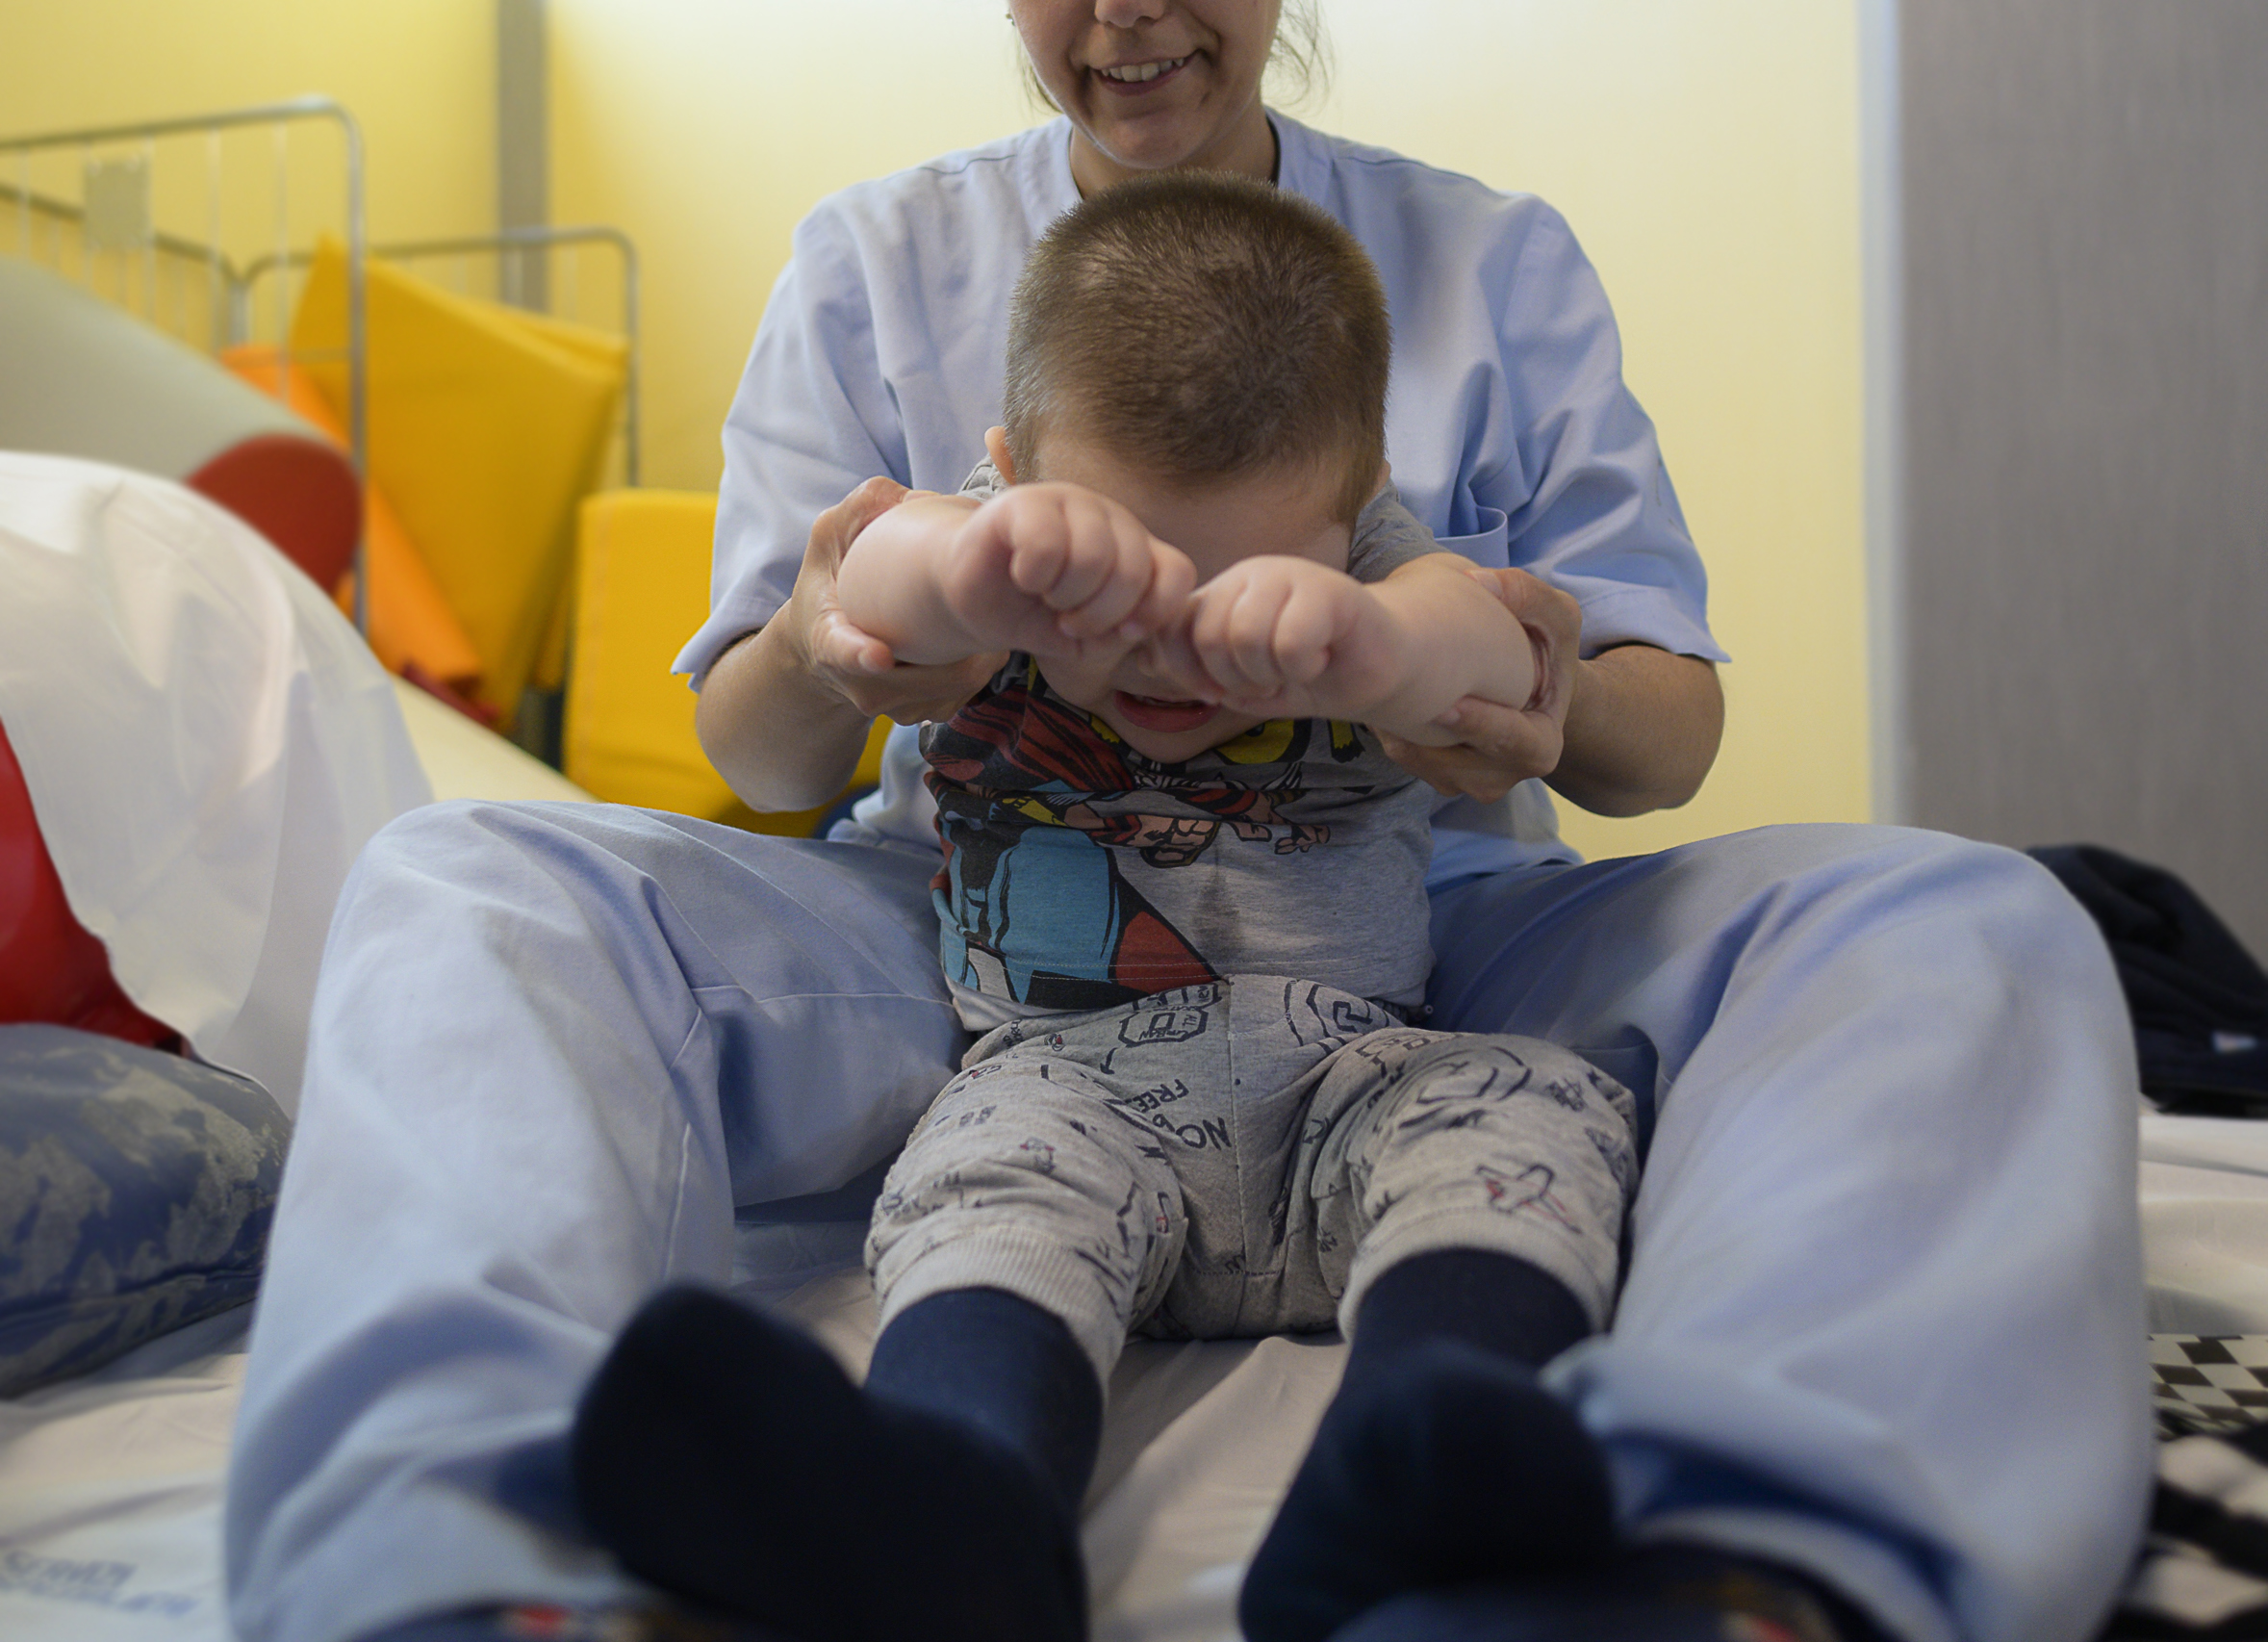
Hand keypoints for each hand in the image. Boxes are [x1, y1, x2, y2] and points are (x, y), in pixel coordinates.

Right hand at [792, 477, 1003, 724]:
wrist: (818, 652)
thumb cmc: (830, 587)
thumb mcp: (829, 542)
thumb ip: (859, 512)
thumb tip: (906, 496)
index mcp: (829, 639)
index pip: (840, 651)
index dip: (858, 655)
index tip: (878, 655)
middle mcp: (861, 683)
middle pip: (927, 676)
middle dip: (965, 644)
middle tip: (996, 605)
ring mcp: (892, 706)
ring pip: (955, 687)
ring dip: (983, 655)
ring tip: (1000, 617)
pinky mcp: (918, 716)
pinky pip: (963, 696)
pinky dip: (980, 666)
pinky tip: (987, 637)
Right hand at [939, 483, 1194, 663]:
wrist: (971, 596)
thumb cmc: (1034, 614)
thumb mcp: (1083, 639)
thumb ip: (1115, 635)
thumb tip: (1129, 628)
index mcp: (1135, 548)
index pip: (1177, 572)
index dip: (1155, 611)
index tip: (1122, 634)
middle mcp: (1110, 518)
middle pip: (1133, 570)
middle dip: (1100, 614)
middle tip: (1069, 621)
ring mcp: (1069, 501)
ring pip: (1094, 555)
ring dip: (1066, 595)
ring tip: (1046, 597)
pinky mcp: (1025, 501)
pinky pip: (1047, 542)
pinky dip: (1034, 575)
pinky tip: (1024, 576)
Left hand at [1180, 555, 1407, 720]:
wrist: (1377, 669)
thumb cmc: (1306, 671)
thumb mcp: (1240, 681)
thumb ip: (1197, 670)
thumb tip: (1146, 659)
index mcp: (1222, 592)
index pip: (1171, 628)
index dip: (1187, 672)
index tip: (1217, 692)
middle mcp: (1251, 575)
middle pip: (1209, 635)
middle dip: (1237, 679)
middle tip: (1268, 682)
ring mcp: (1290, 576)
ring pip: (1247, 636)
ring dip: (1272, 674)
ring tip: (1295, 668)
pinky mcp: (1330, 590)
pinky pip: (1290, 642)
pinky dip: (1304, 668)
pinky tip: (1320, 659)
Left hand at [1377, 565, 1577, 800]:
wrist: (1527, 680)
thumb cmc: (1543, 646)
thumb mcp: (1553, 614)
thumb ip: (1525, 594)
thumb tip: (1479, 582)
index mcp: (1540, 745)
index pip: (1512, 743)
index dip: (1481, 725)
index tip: (1447, 704)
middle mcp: (1503, 773)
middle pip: (1457, 764)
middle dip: (1424, 734)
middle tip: (1387, 698)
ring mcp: (1467, 780)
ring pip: (1422, 763)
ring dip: (1398, 730)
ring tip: (1376, 689)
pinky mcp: (1435, 774)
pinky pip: (1405, 757)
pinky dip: (1389, 727)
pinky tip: (1379, 694)